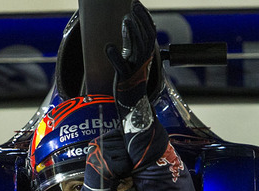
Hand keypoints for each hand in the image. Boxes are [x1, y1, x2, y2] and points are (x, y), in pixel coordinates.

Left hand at [105, 0, 156, 129]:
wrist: (135, 111)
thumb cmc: (131, 85)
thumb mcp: (133, 60)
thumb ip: (131, 43)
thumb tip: (127, 22)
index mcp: (145, 56)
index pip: (149, 33)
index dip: (144, 18)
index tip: (137, 4)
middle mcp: (142, 62)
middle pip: (145, 38)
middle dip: (140, 21)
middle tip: (134, 5)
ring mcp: (135, 71)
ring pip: (137, 50)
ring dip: (132, 34)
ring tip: (126, 19)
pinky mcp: (124, 81)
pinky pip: (121, 67)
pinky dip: (115, 57)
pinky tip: (108, 47)